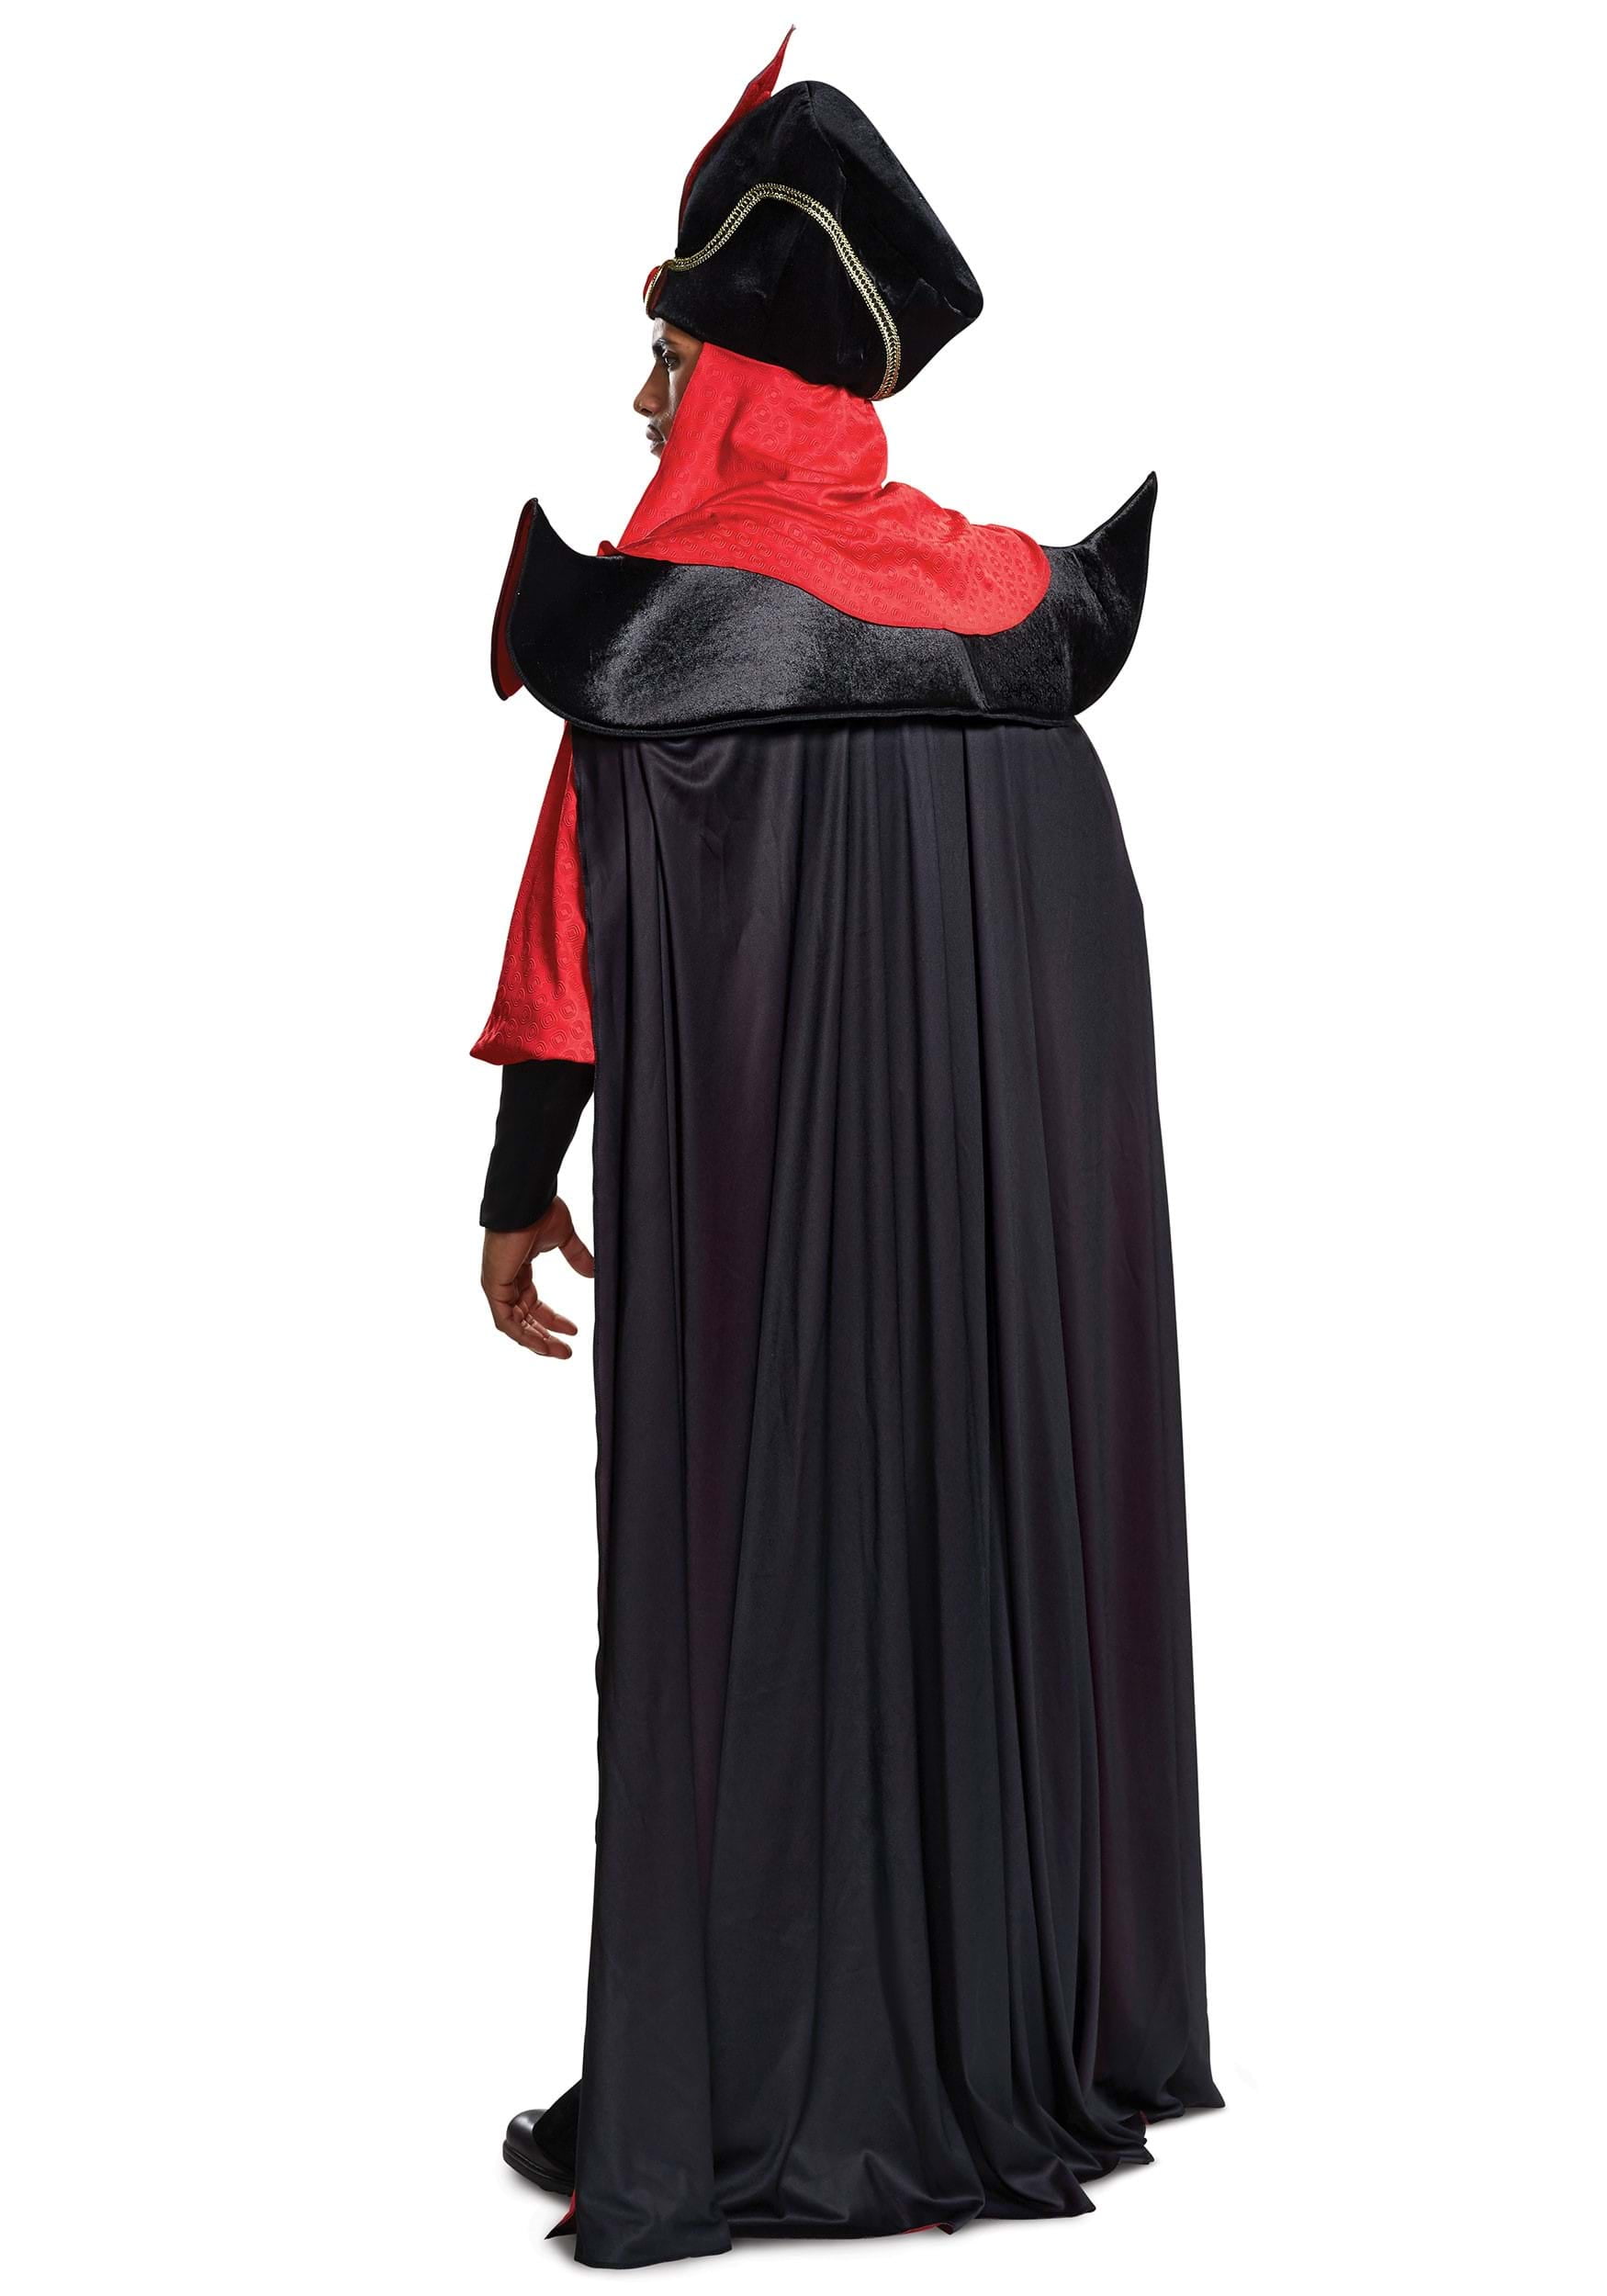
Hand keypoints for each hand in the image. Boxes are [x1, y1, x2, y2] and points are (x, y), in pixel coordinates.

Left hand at [481, 1196, 595, 1359]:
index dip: (552, 1319)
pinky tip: (543, 1344)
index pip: (532, 1303)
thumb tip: (593, 1273)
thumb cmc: (539, 1211)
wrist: (527, 1202)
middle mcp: (505, 1279)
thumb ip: (577, 1257)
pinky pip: (505, 1321)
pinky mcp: (494, 1287)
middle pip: (523, 1318)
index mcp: (518, 1269)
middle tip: (566, 1350)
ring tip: (560, 1353)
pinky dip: (523, 1335)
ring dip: (537, 1341)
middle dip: (545, 1335)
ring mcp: (497, 1284)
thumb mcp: (564, 1239)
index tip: (574, 1330)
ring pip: (514, 1325)